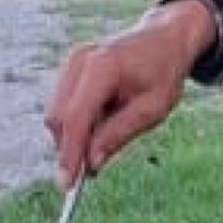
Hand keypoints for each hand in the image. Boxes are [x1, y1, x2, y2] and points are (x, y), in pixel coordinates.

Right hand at [47, 0, 210, 181]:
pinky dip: (79, 122)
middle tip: (94, 169)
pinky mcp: (71, 69)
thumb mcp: (152, 109)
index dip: (69, 154)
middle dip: (71, 147)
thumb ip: (119, 134)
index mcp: (103, 67)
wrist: (165, 38)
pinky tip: (106, 117)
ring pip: (58, 114)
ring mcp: (72, 63)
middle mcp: (80, 61)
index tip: (67, 185)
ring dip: (76, 135)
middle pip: (59, 118)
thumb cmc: (164, 73)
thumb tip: (91, 164)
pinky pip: (64, 105)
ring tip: (112, 131)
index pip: (76, 117)